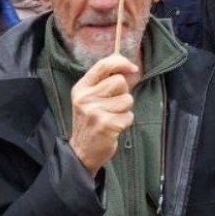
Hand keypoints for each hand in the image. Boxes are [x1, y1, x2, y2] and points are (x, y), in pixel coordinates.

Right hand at [68, 54, 137, 176]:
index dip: (122, 63)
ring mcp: (94, 111)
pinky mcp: (105, 124)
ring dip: (125, 110)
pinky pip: (129, 116)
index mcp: (81, 88)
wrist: (81, 152)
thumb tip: (133, 70)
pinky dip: (126, 122)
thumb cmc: (92, 122)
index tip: (133, 68)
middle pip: (120, 82)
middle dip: (123, 93)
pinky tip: (114, 128)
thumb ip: (111, 82)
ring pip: (127, 99)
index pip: (103, 65)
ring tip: (112, 118)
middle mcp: (85, 98)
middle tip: (112, 107)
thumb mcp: (94, 99)